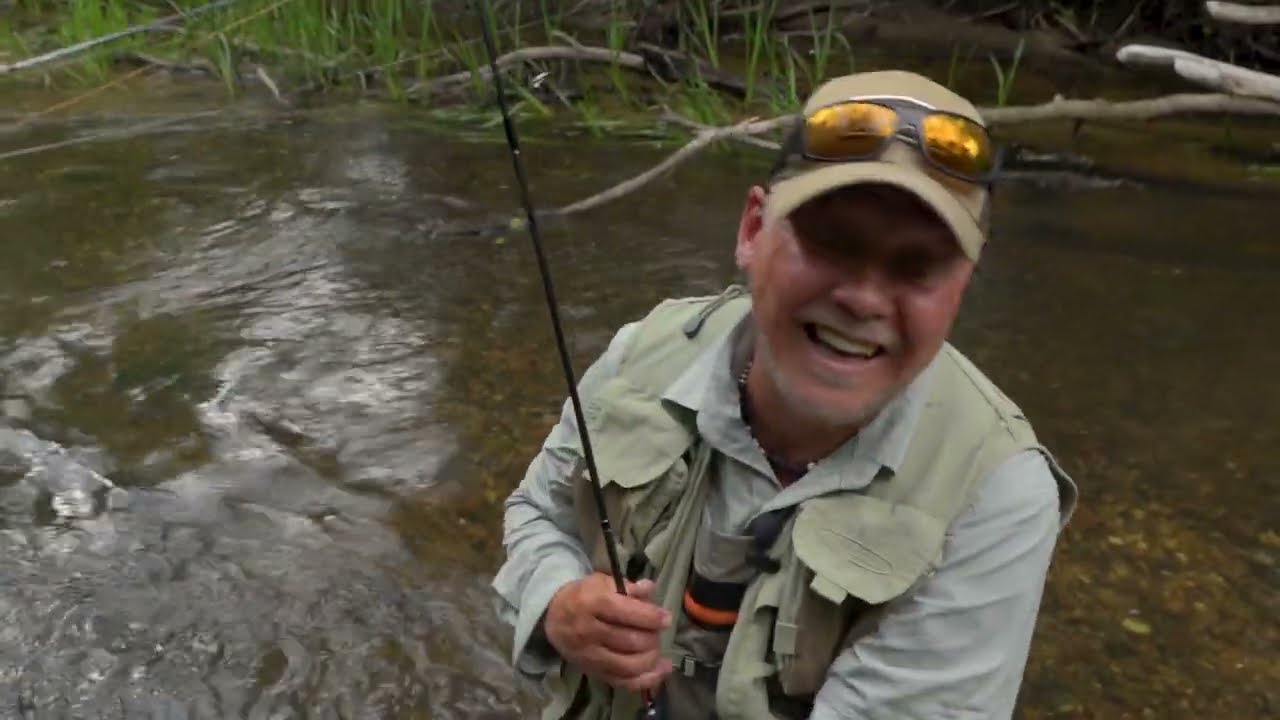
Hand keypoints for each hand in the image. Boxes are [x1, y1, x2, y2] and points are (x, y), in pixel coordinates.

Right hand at [544, 572, 673, 691]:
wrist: (553, 618)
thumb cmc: (583, 596)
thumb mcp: (602, 582)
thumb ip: (627, 586)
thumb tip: (649, 588)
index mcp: (591, 604)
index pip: (625, 612)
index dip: (650, 617)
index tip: (666, 618)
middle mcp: (589, 632)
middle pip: (630, 641)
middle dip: (652, 637)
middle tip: (657, 631)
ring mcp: (591, 656)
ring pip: (629, 665)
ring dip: (651, 658)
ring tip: (657, 647)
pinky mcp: (594, 672)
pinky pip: (624, 683)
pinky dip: (647, 680)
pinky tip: (661, 670)